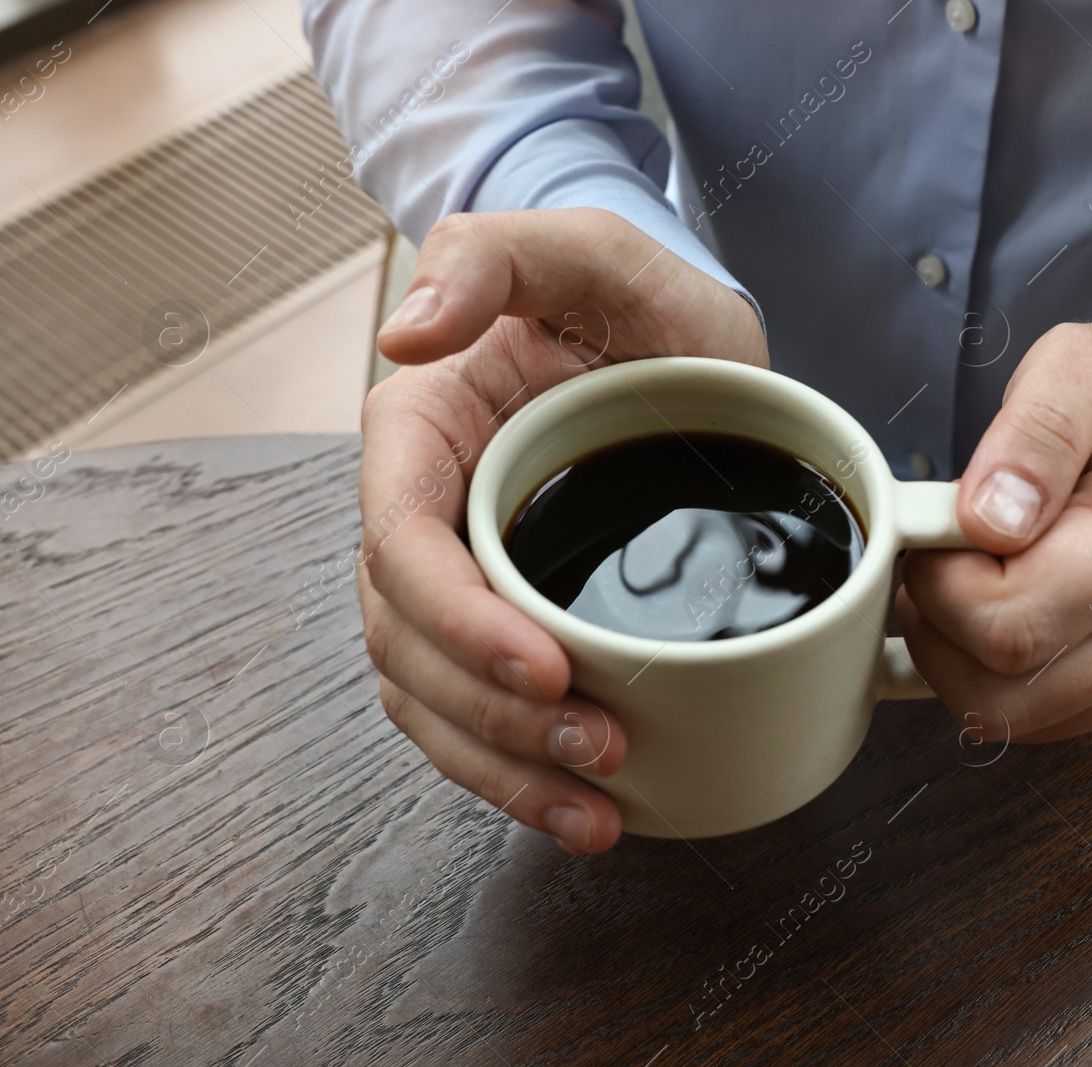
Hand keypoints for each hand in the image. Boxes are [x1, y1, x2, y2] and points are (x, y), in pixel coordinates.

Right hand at [358, 208, 766, 851]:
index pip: (402, 543)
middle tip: (600, 744)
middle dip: (494, 711)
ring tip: (595, 804)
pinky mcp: (511, 621)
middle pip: (411, 643)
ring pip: (434, 700)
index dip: (459, 619)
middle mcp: (427, 513)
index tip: (547, 664)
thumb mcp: (588, 249)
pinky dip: (517, 771)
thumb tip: (406, 333)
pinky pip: (477, 716)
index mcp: (423, 431)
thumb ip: (496, 257)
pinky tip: (586, 806)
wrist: (689, 351)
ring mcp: (465, 575)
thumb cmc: (634, 300)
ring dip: (503, 765)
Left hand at [898, 324, 1091, 742]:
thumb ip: (1035, 430)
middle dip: (941, 628)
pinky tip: (1026, 613)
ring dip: (964, 659)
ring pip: (1014, 720)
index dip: (941, 585)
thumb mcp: (1090, 362)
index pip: (1010, 623)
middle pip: (1002, 693)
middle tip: (946, 563)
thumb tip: (986, 520)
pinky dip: (1011, 678)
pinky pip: (1049, 724)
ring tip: (982, 584)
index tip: (939, 534)